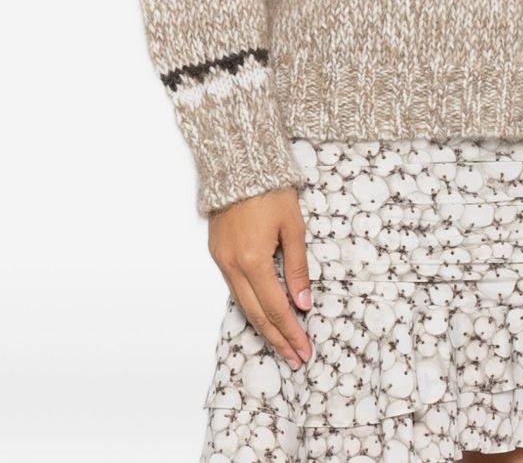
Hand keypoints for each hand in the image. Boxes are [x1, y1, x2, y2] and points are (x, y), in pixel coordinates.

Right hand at [207, 187, 313, 368]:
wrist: (238, 163)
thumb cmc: (270, 190)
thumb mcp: (292, 226)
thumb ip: (298, 267)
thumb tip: (303, 303)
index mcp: (253, 260)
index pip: (276, 308)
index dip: (291, 332)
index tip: (304, 350)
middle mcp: (232, 266)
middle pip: (257, 314)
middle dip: (278, 339)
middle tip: (295, 359)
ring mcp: (222, 261)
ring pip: (243, 305)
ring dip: (263, 327)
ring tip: (282, 345)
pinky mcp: (217, 253)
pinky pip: (235, 289)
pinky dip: (251, 306)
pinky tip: (263, 315)